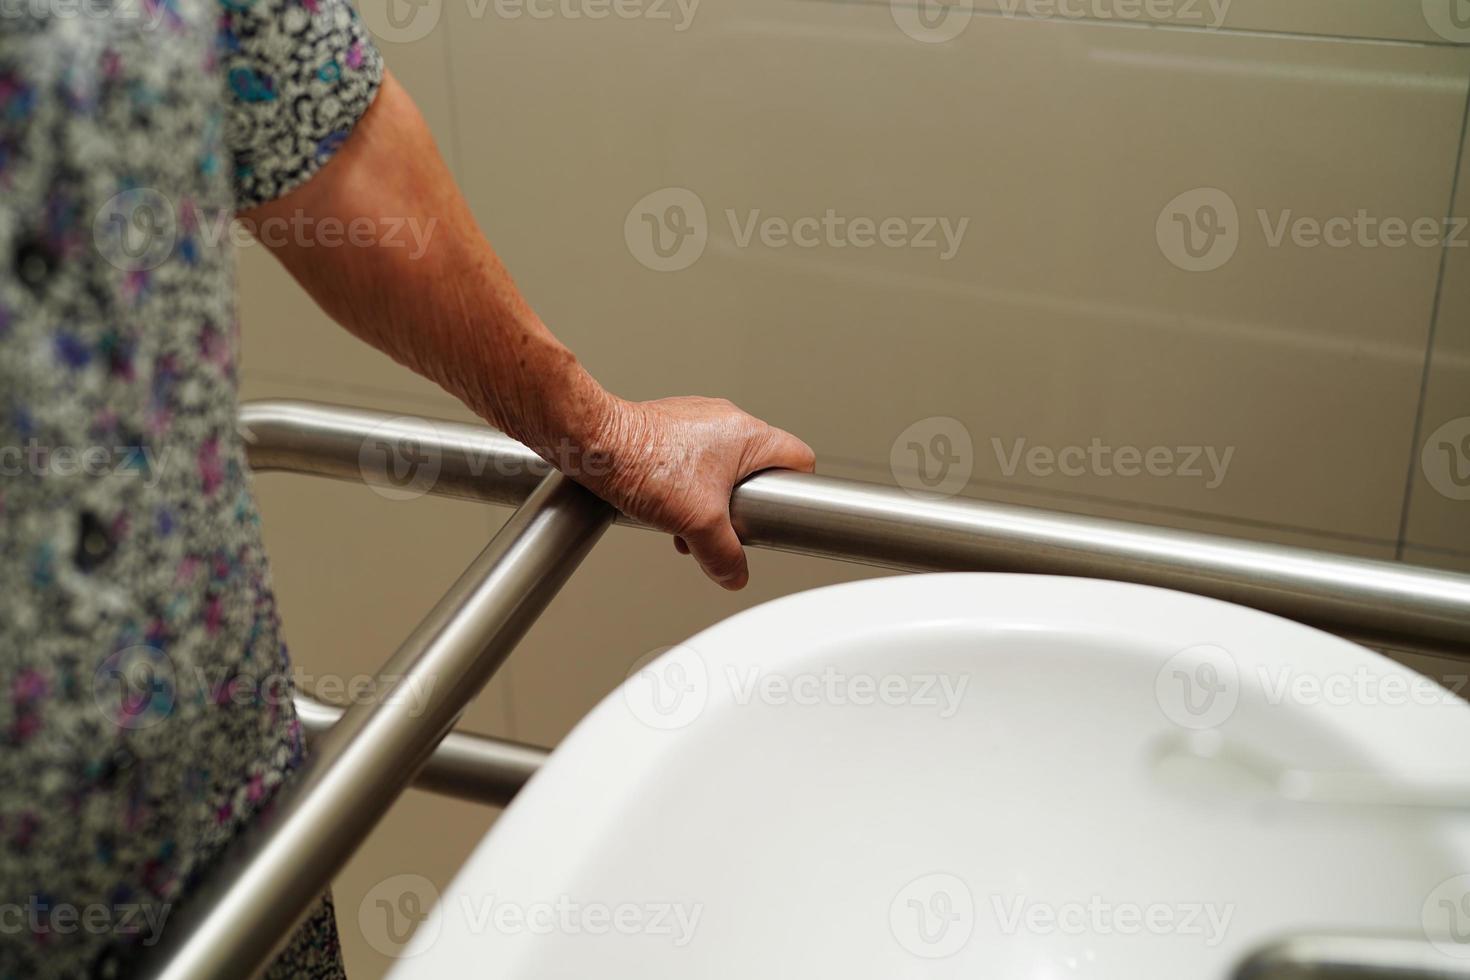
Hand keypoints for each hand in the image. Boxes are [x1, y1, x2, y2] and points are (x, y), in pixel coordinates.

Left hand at [572, 396, 815, 589]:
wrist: (591, 443)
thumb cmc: (643, 463)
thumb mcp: (697, 523)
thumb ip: (725, 555)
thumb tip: (735, 574)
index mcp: (748, 434)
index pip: (800, 459)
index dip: (798, 492)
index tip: (780, 515)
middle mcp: (725, 420)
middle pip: (757, 470)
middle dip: (741, 507)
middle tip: (724, 526)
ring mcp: (696, 420)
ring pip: (721, 469)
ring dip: (709, 501)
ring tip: (687, 521)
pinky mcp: (668, 426)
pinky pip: (692, 461)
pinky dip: (684, 487)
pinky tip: (663, 505)